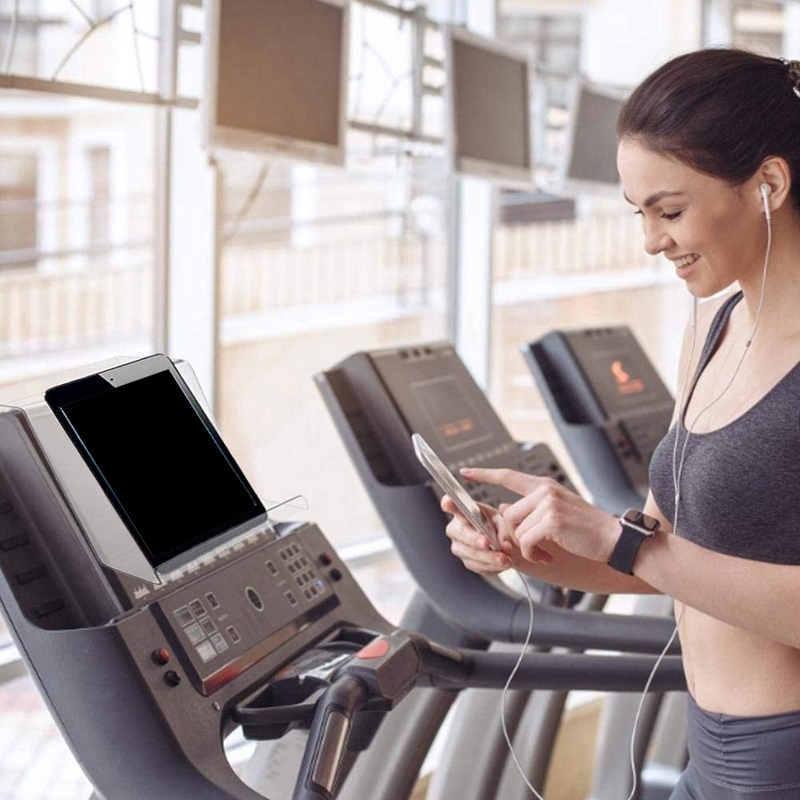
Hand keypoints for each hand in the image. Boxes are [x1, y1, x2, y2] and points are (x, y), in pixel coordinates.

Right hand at [442, 495, 552, 574]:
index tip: (448, 502)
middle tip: (487, 543)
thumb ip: (504, 530)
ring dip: (489, 558)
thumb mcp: (505, 522)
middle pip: (461, 534)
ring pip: (471, 554)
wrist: (507, 545)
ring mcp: (460, 548)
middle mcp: (457, 529)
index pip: (453, 506)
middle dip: (475, 540)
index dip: (449, 504)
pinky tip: (502, 564)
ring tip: (505, 560)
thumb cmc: (500, 527)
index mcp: (465, 512)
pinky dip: (492, 566)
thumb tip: (503, 544)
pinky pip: (478, 567)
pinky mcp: (467, 562)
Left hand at [460, 467, 619, 563]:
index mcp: (544, 485)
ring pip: (517, 530)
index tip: (464, 472)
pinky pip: (526, 541)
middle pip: (509, 515)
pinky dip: (533, 554)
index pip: (508, 476)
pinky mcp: (551, 520)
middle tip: (533, 549)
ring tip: (544, 552)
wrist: (612, 539)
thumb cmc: (585, 529)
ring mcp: (548, 504)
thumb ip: (531, 508)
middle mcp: (544, 490)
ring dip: (527, 547)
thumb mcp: (556, 511)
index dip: (484, 474)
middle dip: (516, 536)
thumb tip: (504, 508)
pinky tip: (547, 557)